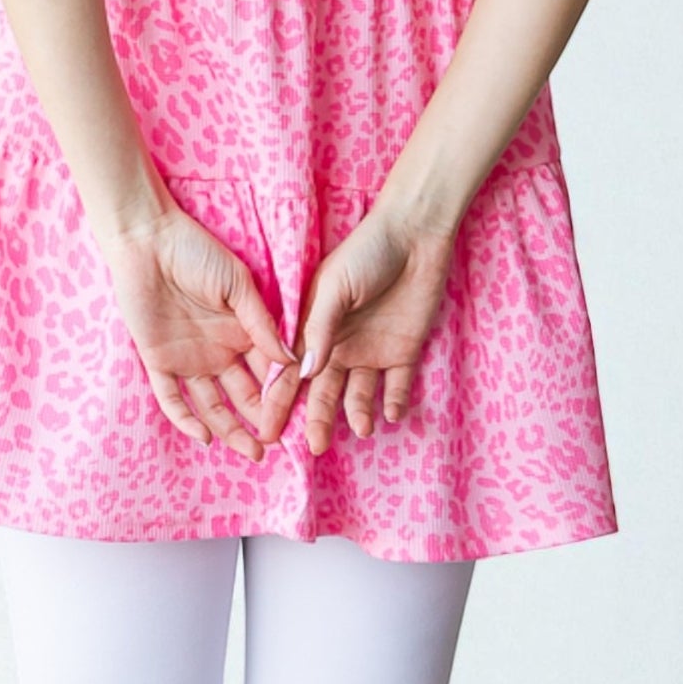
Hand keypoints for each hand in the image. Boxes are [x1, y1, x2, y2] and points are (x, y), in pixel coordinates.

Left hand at [102, 205, 297, 463]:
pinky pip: (172, 399)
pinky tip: (204, 435)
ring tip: (250, 451)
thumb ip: (262, 323)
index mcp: (242, 331)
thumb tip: (292, 360)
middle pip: (243, 396)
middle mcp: (219, 351)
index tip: (298, 418)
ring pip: (212, 405)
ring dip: (230, 429)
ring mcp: (188, 359)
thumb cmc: (197, 252)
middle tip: (275, 443)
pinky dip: (186, 420)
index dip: (282, 395)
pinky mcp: (157, 362)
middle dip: (260, 421)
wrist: (148, 241)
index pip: (267, 372)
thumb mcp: (238, 284)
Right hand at [282, 207, 457, 455]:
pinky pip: (397, 386)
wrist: (415, 236)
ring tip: (362, 428)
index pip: (291, 372)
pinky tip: (391, 413)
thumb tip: (304, 374)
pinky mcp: (403, 351)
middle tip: (315, 448)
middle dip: (318, 421)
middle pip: (324, 393)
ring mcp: (371, 350)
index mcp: (314, 328)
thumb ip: (319, 329)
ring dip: (358, 414)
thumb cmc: (366, 252)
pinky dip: (394, 403)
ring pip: (358, 395)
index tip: (267, 433)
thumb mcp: (334, 287)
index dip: (277, 402)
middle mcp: (339, 345)